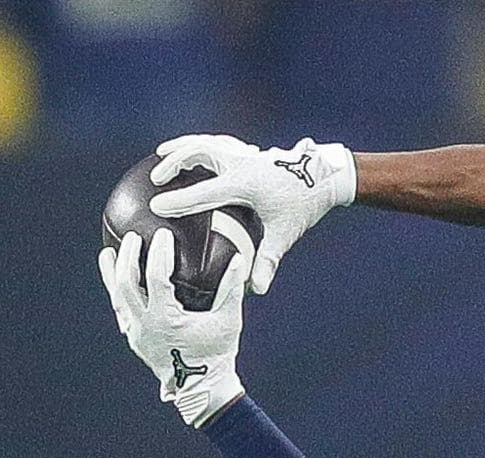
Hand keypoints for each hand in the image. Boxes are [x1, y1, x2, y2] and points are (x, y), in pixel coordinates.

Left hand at [98, 228, 253, 426]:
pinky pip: (120, 310)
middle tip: (133, 237)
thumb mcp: (228, 320)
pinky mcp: (134, 338)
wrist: (201, 387)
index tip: (163, 234)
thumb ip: (232, 288)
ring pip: (116, 297)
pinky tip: (116, 280)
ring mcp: (136, 333)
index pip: (156, 276)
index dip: (159, 252)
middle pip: (125, 283)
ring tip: (108, 252)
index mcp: (166, 318)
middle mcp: (145, 325)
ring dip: (111, 273)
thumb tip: (239, 258)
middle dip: (127, 256)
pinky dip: (117, 292)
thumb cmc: (217, 355)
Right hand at [148, 133, 355, 294]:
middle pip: (198, 152)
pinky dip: (202, 146)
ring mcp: (246, 153)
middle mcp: (242, 162)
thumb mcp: (285, 233)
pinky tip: (195, 152)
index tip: (155, 205)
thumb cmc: (306, 204)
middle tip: (156, 177)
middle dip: (174, 163)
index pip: (204, 191)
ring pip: (207, 141)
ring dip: (184, 146)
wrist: (329, 175)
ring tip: (164, 152)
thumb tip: (256, 289)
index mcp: (245, 182)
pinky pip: (219, 143)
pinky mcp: (251, 151)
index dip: (178, 199)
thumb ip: (267, 260)